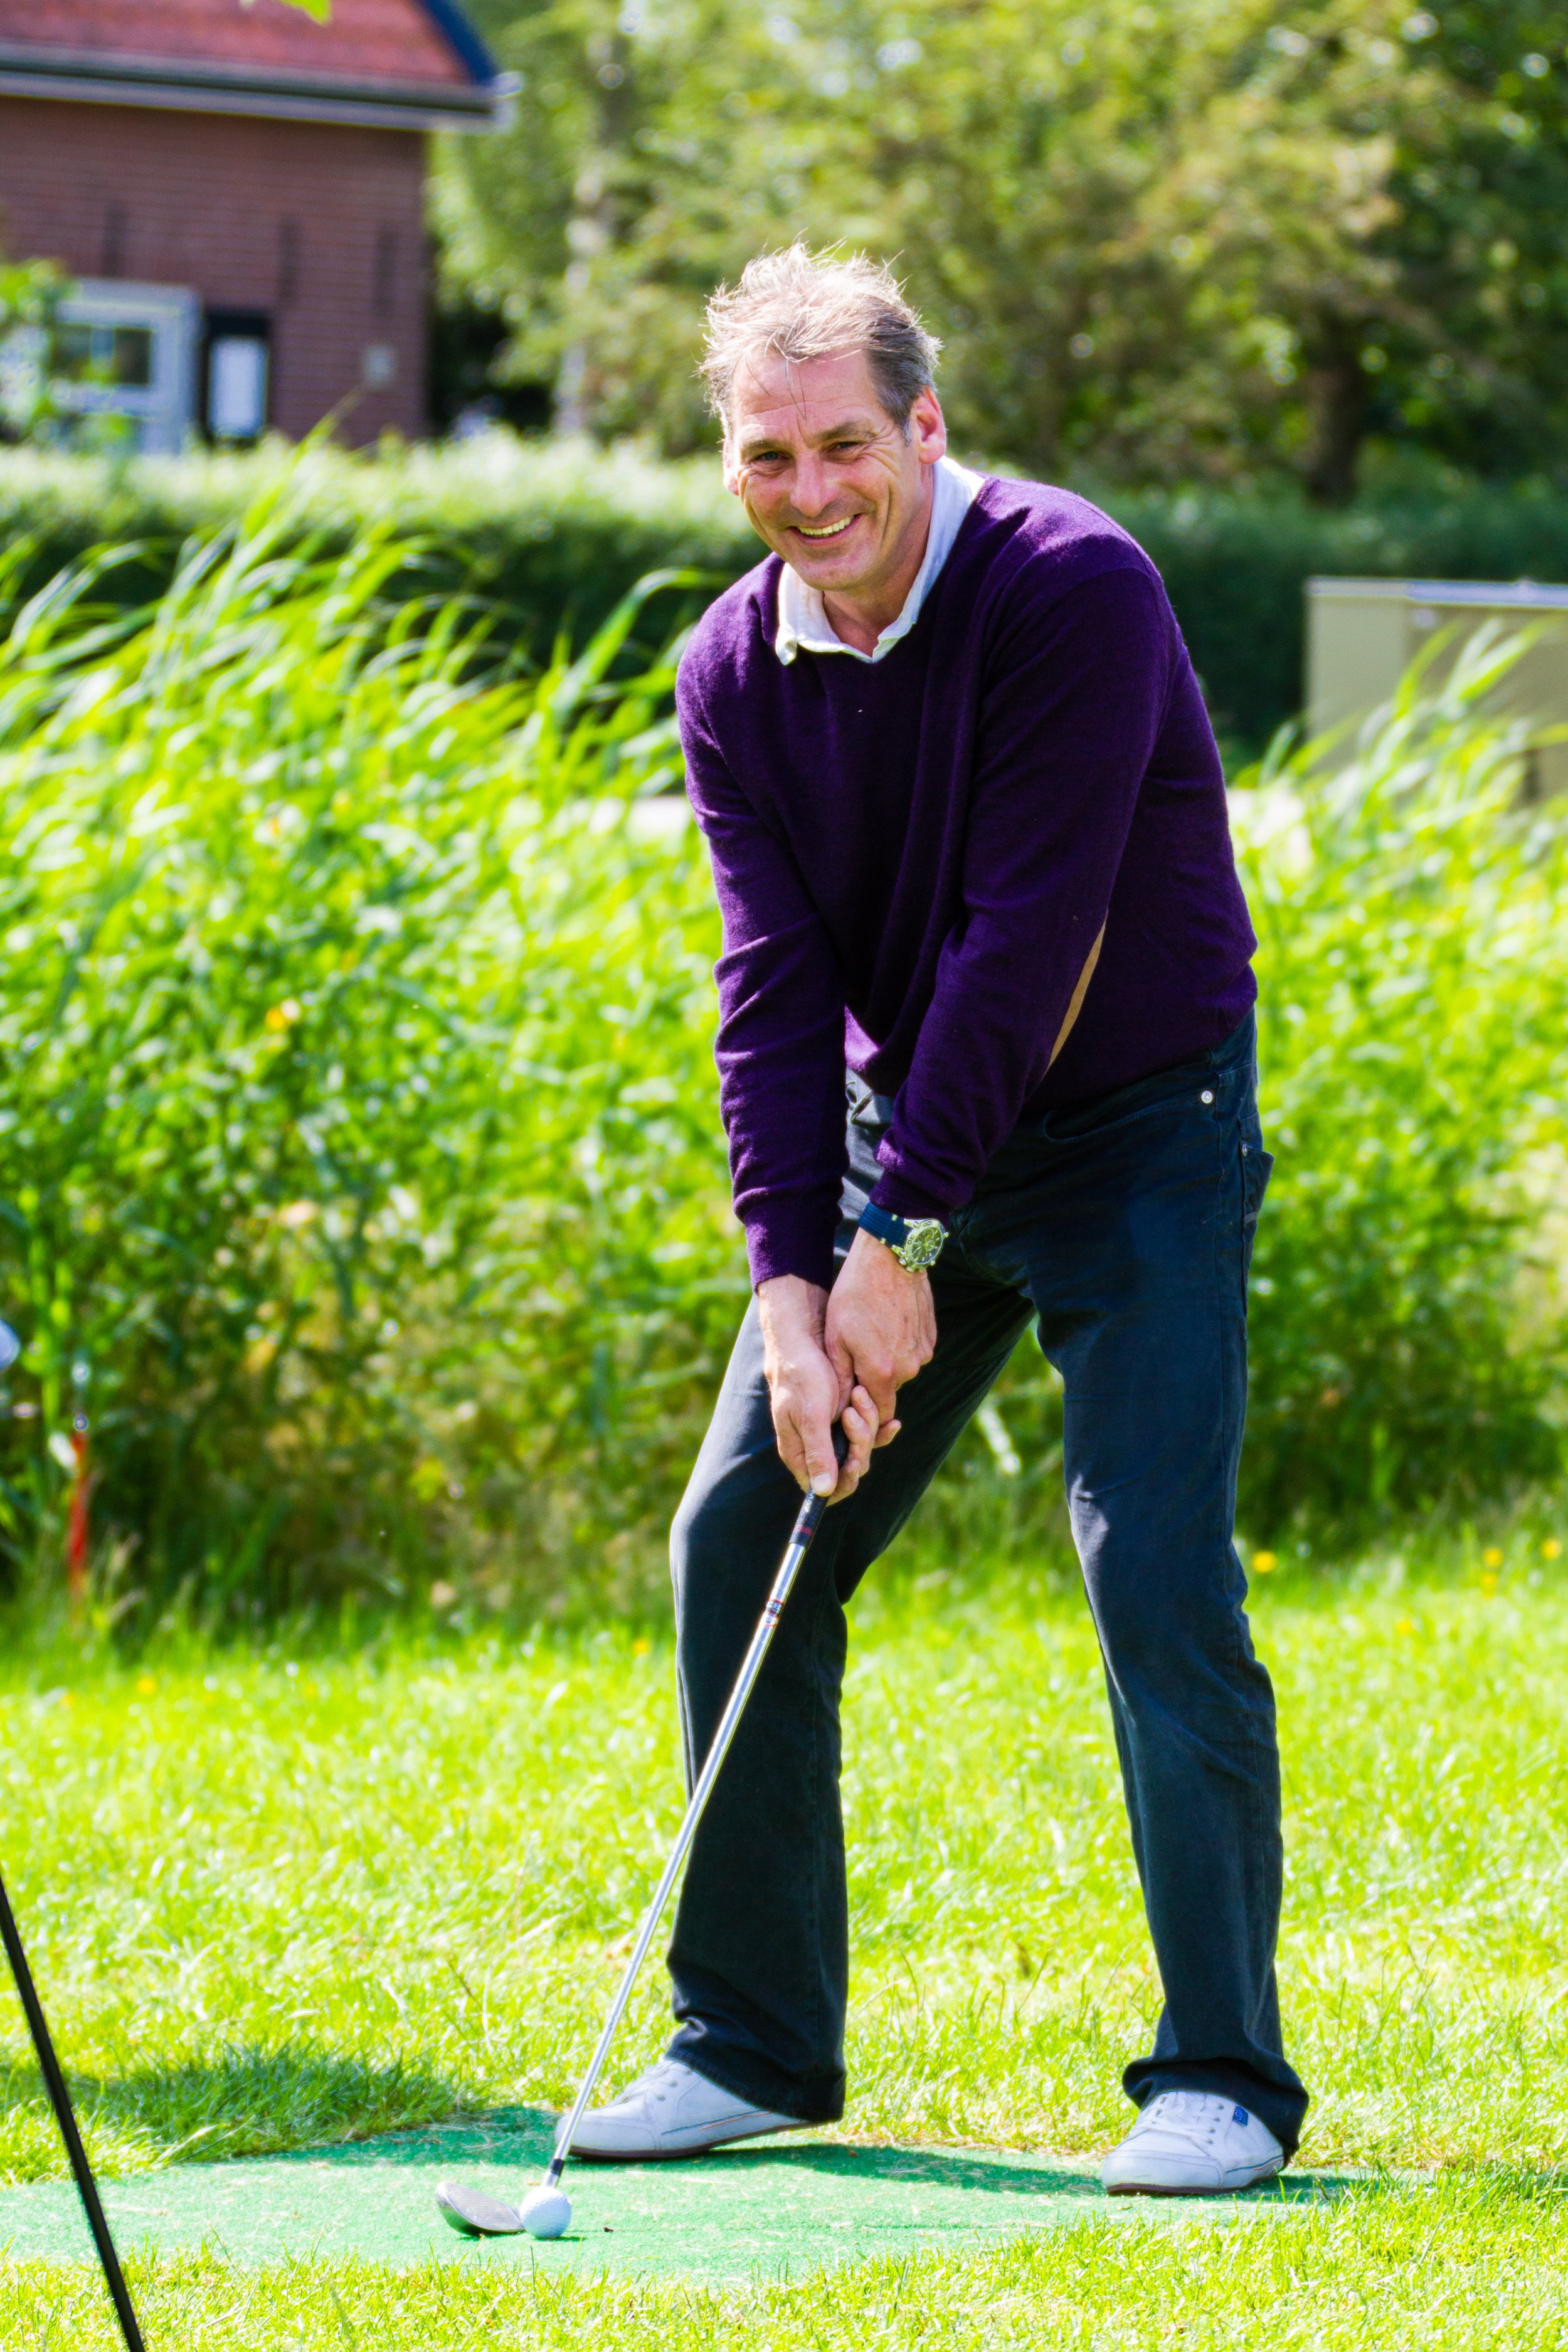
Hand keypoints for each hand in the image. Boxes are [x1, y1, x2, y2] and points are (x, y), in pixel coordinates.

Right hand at [756, 1275, 881, 1501]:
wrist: (806, 1336)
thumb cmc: (802, 1373)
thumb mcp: (811, 1414)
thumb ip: (818, 1452)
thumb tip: (822, 1493)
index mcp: (799, 1452)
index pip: (825, 1488)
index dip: (845, 1479)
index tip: (857, 1460)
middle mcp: (815, 1447)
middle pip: (849, 1468)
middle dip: (860, 1443)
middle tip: (853, 1413)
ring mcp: (831, 1432)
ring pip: (862, 1447)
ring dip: (868, 1424)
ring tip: (858, 1395)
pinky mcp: (844, 1416)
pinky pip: (869, 1432)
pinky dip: (878, 1423)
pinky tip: (891, 1421)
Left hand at [823, 1227, 935, 1438]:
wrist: (889, 1257)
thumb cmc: (854, 1295)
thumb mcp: (835, 1337)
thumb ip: (841, 1378)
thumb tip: (841, 1407)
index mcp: (883, 1372)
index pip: (879, 1414)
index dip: (865, 1410)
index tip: (851, 1392)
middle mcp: (909, 1368)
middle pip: (890, 1390)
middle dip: (872, 1380)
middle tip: (855, 1351)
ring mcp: (923, 1352)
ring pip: (901, 1370)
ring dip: (886, 1360)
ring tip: (871, 1330)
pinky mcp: (931, 1337)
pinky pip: (912, 1352)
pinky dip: (899, 1345)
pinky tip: (886, 1321)